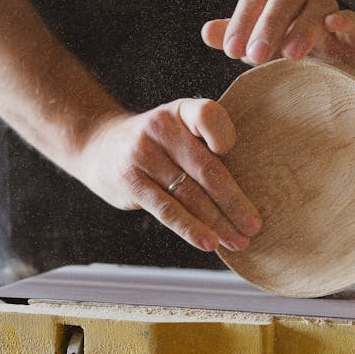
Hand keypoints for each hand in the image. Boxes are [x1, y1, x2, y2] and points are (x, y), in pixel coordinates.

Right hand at [71, 99, 261, 252]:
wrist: (100, 146)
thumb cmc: (157, 144)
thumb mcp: (179, 129)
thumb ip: (207, 146)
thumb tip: (253, 189)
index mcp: (181, 111)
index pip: (208, 116)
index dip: (225, 135)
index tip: (242, 158)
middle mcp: (161, 127)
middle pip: (206, 168)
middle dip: (234, 201)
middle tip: (254, 226)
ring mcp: (142, 154)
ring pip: (189, 194)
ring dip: (218, 222)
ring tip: (238, 241)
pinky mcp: (130, 181)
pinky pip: (166, 209)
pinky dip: (190, 228)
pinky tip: (209, 242)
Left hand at [201, 0, 354, 69]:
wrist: (328, 62)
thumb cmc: (285, 50)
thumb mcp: (257, 46)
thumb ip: (233, 38)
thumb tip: (207, 31)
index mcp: (272, 2)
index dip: (241, 21)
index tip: (231, 51)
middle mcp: (299, 1)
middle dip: (268, 27)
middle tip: (255, 56)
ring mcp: (327, 13)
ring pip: (316, 7)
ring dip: (302, 29)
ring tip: (290, 56)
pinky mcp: (350, 31)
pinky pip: (349, 17)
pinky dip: (342, 19)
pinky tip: (332, 26)